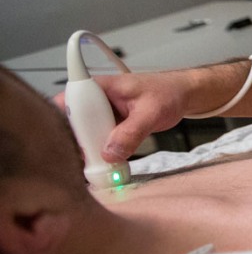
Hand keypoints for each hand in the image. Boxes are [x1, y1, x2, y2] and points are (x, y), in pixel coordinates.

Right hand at [54, 70, 196, 162]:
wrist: (181, 96)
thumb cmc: (167, 93)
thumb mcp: (151, 112)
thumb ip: (132, 133)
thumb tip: (111, 152)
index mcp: (99, 87)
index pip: (68, 103)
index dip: (67, 125)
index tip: (79, 144)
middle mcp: (94, 100)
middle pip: (70, 124)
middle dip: (78, 144)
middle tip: (92, 161)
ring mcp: (99, 114)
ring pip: (81, 135)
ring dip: (88, 152)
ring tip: (99, 166)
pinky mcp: (106, 126)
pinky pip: (95, 142)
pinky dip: (99, 154)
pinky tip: (106, 164)